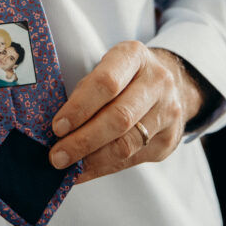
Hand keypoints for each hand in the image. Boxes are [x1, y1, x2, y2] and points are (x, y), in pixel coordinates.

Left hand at [49, 43, 204, 182]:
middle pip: (118, 117)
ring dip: (93, 159)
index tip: (57, 126)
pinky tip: (86, 169)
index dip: (80, 107)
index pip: (106, 83)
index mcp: (133, 56)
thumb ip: (86, 91)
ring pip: (127, 144)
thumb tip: (59, 127)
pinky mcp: (168, 140)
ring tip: (69, 167)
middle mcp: (156, 82)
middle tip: (58, 155)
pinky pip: (133, 159)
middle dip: (83, 140)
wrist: (168, 85)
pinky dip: (104, 167)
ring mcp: (167, 112)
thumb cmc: (125, 76)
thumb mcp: (106, 67)